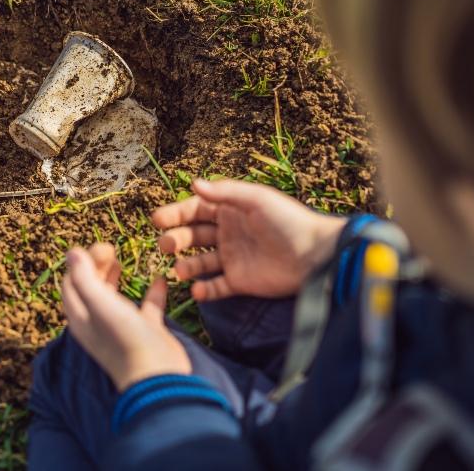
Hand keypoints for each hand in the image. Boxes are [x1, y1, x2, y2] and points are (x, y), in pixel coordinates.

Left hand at [62, 243, 191, 390]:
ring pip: (114, 297)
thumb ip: (84, 277)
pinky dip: (151, 291)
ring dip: (113, 277)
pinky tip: (158, 277)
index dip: (81, 262)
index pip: (71, 284)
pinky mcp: (146, 331)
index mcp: (81, 318)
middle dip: (95, 266)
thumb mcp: (100, 304)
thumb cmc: (124, 339)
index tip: (101, 247)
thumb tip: (71, 252)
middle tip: (109, 248)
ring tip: (118, 259)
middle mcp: (98, 322)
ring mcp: (123, 327)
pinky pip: (147, 306)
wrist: (157, 375)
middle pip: (90, 288)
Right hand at [152, 179, 346, 300]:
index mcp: (230, 211)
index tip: (157, 220)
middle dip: (176, 240)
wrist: (316, 255)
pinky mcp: (240, 281)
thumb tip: (194, 183)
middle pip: (193, 235)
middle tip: (167, 246)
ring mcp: (233, 258)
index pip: (195, 210)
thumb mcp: (257, 199)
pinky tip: (198, 289)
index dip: (175, 214)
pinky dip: (205, 290)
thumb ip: (225, 192)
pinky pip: (216, 287)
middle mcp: (228, 234)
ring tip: (180, 270)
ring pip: (200, 262)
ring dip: (186, 265)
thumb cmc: (288, 221)